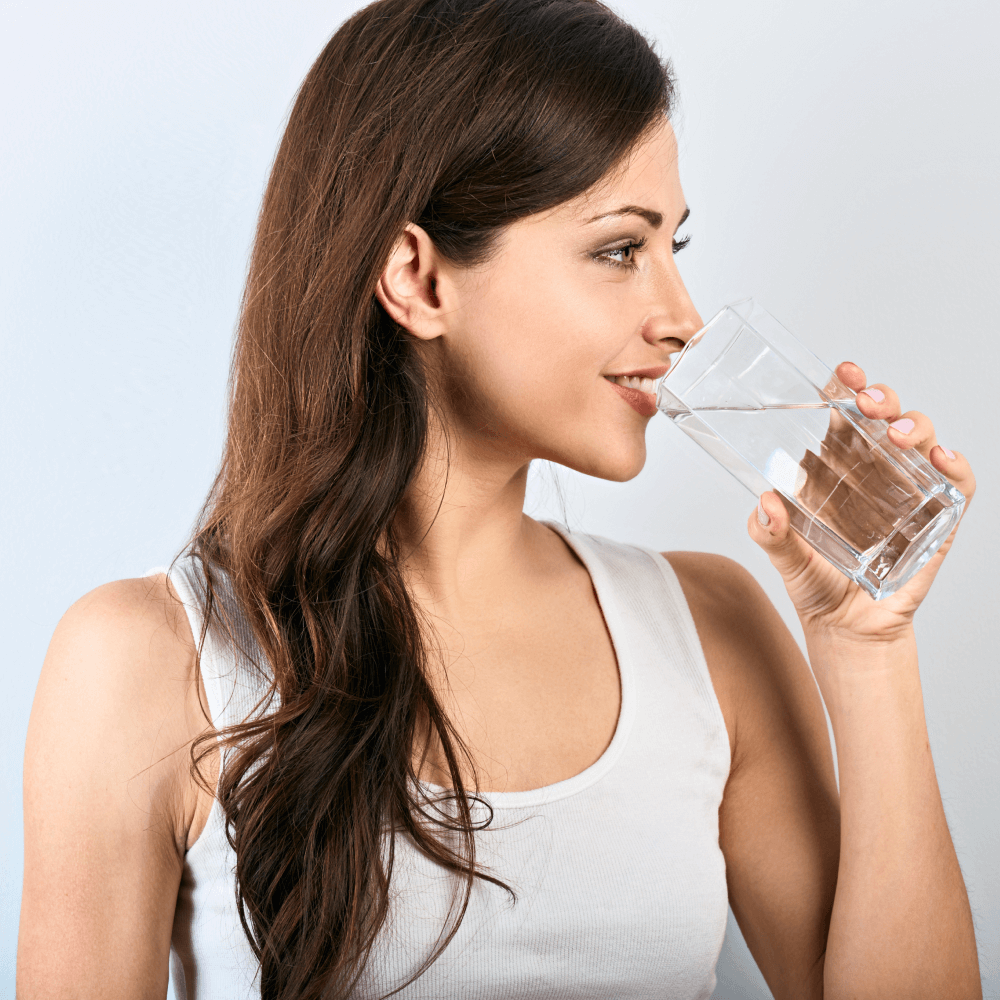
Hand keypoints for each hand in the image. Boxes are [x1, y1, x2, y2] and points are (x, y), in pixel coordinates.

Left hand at [747, 361, 975, 641]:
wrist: (847, 628)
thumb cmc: (815, 582)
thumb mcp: (784, 556)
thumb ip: (769, 533)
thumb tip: (765, 505)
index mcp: (835, 469)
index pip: (844, 417)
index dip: (846, 389)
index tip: (841, 373)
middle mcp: (874, 473)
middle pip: (886, 418)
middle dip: (881, 399)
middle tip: (867, 403)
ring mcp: (909, 493)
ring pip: (922, 441)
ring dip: (913, 427)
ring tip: (895, 435)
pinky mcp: (938, 520)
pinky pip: (957, 486)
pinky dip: (956, 467)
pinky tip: (943, 459)